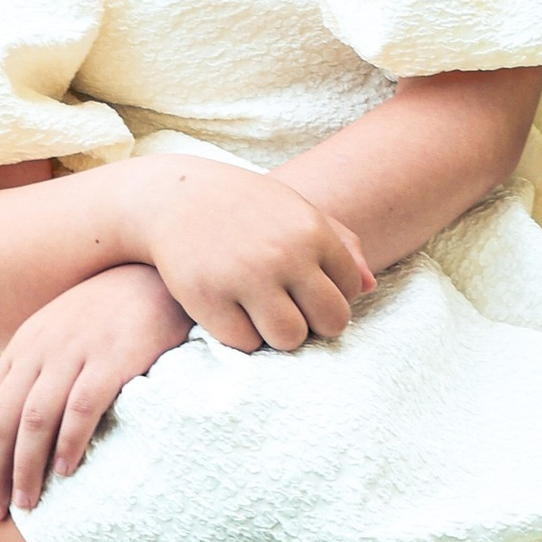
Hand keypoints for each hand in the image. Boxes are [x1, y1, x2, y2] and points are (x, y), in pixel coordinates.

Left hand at [0, 264, 189, 523]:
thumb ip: (39, 367)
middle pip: (2, 418)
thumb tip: (20, 422)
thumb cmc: (111, 312)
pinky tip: (66, 470)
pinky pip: (81, 407)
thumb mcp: (62, 330)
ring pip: (35, 419)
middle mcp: (41, 348)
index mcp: (24, 343)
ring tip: (29, 504)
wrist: (156, 273)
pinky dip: (69, 442)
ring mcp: (75, 352)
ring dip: (26, 467)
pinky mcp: (112, 359)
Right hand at [135, 151, 374, 355]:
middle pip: (330, 322)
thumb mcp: (295, 211)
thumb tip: (369, 288)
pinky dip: (240, 335)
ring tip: (263, 314)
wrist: (173, 198)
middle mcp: (284, 254)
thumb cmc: (245, 208)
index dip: (329, 295)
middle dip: (315, 324)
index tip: (305, 287)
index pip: (348, 290)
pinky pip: (244, 343)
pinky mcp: (208, 298)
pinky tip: (231, 311)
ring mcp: (245, 277)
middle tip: (292, 312)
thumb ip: (341, 244)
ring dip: (278, 334)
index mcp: (312, 230)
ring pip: (289, 339)